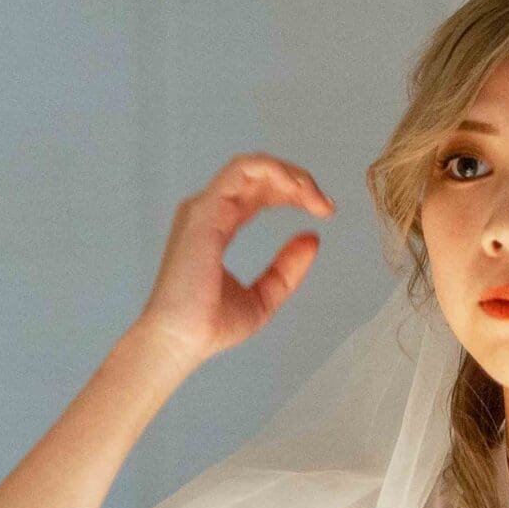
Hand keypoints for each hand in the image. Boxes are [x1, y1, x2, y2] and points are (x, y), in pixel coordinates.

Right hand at [133, 154, 335, 370]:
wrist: (182, 341)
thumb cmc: (210, 325)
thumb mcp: (265, 296)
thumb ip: (286, 268)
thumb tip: (312, 238)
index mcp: (218, 226)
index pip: (259, 193)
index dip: (294, 194)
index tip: (325, 212)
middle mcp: (209, 211)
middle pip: (259, 176)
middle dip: (298, 182)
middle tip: (326, 205)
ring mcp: (205, 207)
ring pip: (251, 167)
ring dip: (289, 173)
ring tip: (315, 196)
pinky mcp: (205, 210)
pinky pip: (241, 171)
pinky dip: (273, 171)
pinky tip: (297, 189)